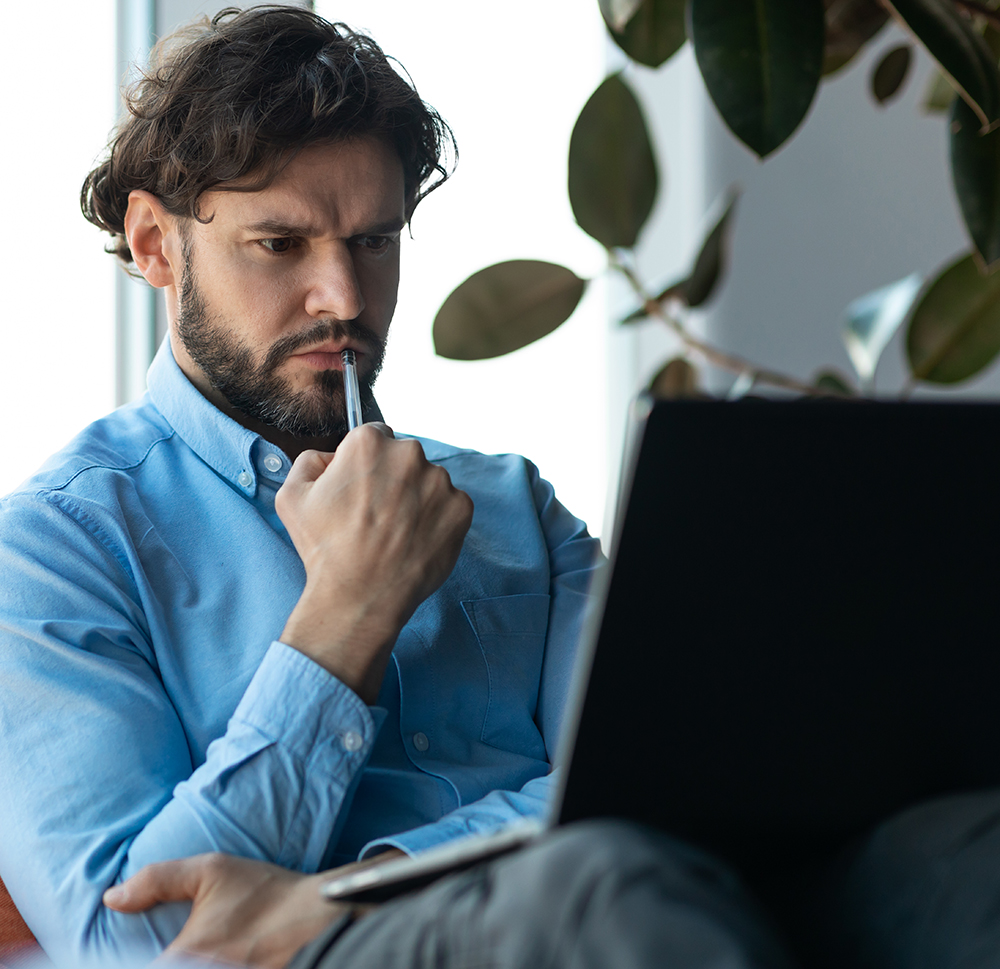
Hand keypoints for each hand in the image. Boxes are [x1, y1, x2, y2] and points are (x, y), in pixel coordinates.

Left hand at [102, 850, 401, 967]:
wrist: (318, 915)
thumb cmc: (264, 891)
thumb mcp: (212, 870)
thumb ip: (157, 880)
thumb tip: (111, 898)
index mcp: (185, 958)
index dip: (126, 963)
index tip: (145, 952)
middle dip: (163, 962)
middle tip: (171, 951)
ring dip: (179, 967)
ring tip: (186, 955)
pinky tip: (207, 962)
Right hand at [276, 424, 472, 702]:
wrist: (360, 596)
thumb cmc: (324, 548)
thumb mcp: (292, 496)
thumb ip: (310, 461)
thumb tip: (331, 457)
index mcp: (368, 442)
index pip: (374, 436)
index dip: (365, 463)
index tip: (362, 488)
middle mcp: (409, 454)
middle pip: (404, 457)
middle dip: (393, 478)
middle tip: (377, 514)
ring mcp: (439, 481)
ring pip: (429, 481)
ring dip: (417, 498)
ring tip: (395, 532)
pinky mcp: (460, 508)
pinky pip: (450, 506)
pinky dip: (437, 520)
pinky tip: (415, 540)